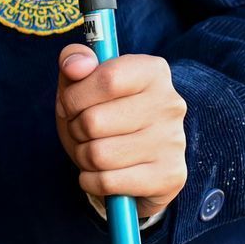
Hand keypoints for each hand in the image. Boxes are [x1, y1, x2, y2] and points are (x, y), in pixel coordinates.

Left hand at [55, 46, 186, 219]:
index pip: (107, 78)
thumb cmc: (102, 113)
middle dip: (75, 129)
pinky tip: (100, 173)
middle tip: (83, 131)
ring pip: (98, 154)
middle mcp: (171, 104)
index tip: (70, 104)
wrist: (133, 161)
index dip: (75, 96)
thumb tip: (76, 64)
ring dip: (82, 156)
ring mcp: (174, 142)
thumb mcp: (82, 83)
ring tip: (93, 150)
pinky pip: (107, 182)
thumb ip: (73, 62)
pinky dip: (90, 180)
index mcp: (153, 71)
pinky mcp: (170, 176)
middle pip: (94, 121)